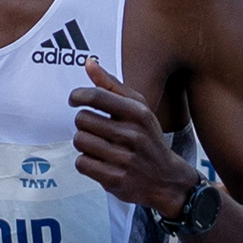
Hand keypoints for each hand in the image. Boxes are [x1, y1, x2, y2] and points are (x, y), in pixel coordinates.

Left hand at [66, 59, 196, 216]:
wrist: (167, 180)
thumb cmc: (148, 140)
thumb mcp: (138, 109)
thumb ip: (111, 85)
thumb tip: (89, 62)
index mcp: (138, 113)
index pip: (96, 96)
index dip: (78, 96)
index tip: (75, 100)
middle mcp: (133, 135)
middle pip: (82, 119)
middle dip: (84, 124)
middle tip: (96, 130)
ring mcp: (124, 159)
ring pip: (80, 141)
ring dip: (84, 144)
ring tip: (99, 147)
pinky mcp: (115, 179)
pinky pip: (82, 163)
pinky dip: (86, 163)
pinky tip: (100, 162)